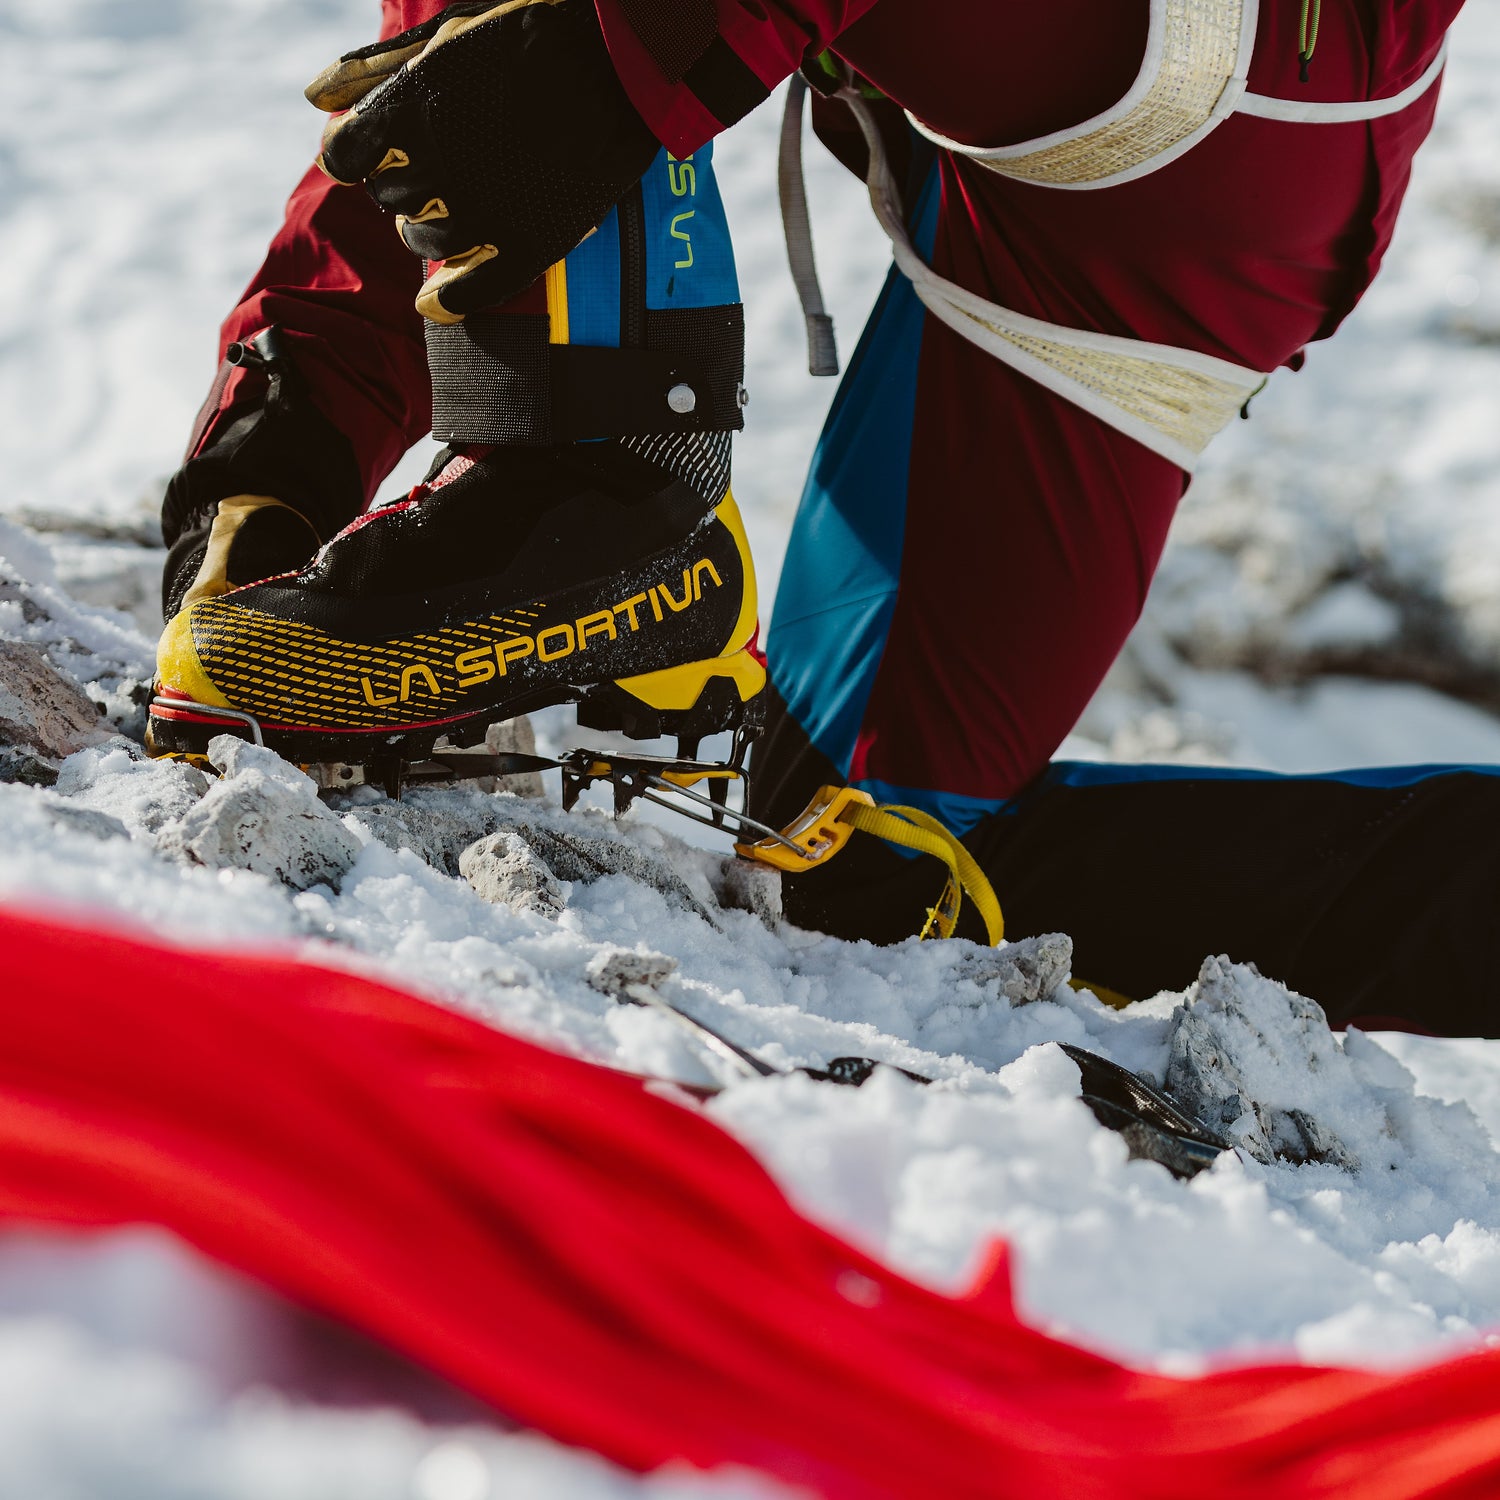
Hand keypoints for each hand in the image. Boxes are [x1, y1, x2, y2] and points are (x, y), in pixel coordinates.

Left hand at [306, 0, 659, 322]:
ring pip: (423, 241)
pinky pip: (473, 290)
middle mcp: (438, 165)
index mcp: (409, 109)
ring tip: (452, 206)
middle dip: (398, 182)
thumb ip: (373, 68)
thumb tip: (314, 97)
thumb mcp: (445, 33)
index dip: (352, 153)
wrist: (618, 60)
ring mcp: (484, 211)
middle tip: (431, 166)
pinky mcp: (528, 242)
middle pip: (387, 197)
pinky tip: (434, 301)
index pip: (343, 156)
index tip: (369, 150)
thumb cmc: (529, 33)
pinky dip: (448, 300)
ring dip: (425, 227)